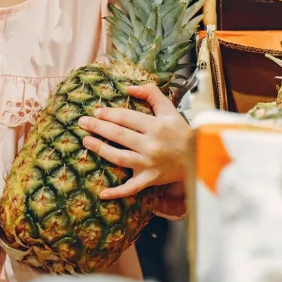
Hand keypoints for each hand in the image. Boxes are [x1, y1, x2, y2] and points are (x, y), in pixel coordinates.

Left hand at [78, 83, 191, 199]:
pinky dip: (117, 192)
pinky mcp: (150, 179)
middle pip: (119, 135)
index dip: (109, 113)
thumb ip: (151, 93)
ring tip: (86, 142)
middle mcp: (151, 145)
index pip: (126, 117)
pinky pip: (131, 188)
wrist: (198, 157)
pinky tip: (102, 194)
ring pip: (119, 157)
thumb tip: (128, 88)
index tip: (96, 111)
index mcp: (156, 126)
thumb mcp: (169, 109)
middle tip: (83, 122)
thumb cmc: (180, 132)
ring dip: (100, 149)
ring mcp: (149, 164)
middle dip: (98, 127)